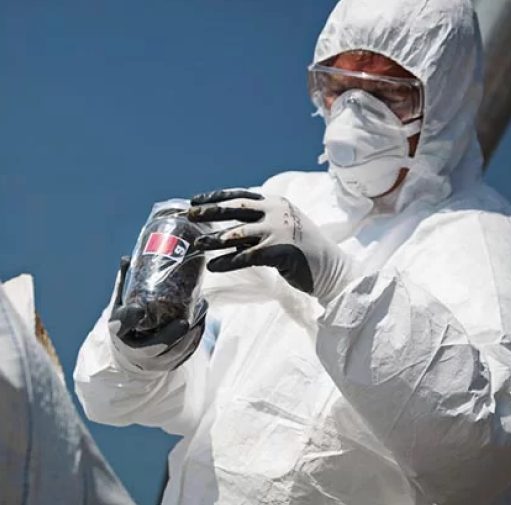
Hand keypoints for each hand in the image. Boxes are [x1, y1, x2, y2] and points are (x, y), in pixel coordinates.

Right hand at [108, 257, 206, 370]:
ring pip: (174, 353)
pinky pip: (185, 355)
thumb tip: (129, 256)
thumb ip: (127, 282)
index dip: (129, 319)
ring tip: (201, 313)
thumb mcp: (122, 303)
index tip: (138, 309)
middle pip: (153, 347)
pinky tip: (201, 324)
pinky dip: (195, 340)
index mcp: (119, 332)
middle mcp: (135, 350)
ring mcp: (153, 360)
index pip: (121, 326)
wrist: (131, 353)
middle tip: (185, 321)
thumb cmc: (129, 323)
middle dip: (171, 335)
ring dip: (190, 336)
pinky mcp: (169, 364)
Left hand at [188, 189, 350, 303]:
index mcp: (277, 203)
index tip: (197, 199)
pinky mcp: (279, 252)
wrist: (332, 268)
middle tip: (190, 214)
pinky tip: (213, 266)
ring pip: (238, 233)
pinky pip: (245, 257)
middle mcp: (276, 212)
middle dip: (211, 211)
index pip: (242, 195)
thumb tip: (231, 228)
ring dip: (214, 239)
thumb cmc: (306, 250)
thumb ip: (262, 223)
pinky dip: (227, 262)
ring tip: (197, 244)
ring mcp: (278, 231)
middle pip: (236, 208)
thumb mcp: (285, 227)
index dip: (217, 197)